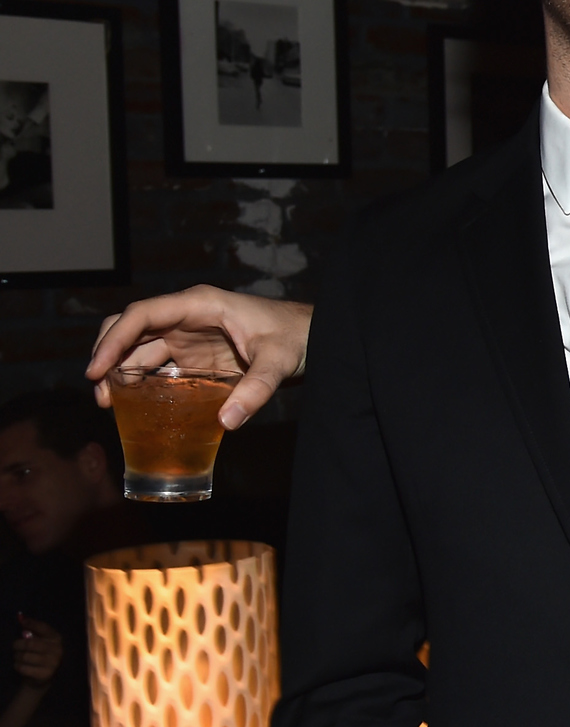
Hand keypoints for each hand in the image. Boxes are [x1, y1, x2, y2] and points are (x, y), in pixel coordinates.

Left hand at [12, 616, 60, 686]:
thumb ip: (31, 630)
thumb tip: (21, 617)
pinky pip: (23, 668)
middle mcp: (57, 650)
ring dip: (17, 656)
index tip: (22, 621)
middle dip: (18, 644)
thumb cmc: (39, 654)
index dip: (32, 623)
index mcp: (56, 639)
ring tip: (17, 657)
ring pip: (25, 656)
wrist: (43, 677)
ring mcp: (52, 663)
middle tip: (14, 646)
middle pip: (30, 643)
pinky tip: (19, 665)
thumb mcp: (39, 641)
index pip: (43, 628)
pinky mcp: (45, 674)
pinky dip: (17, 666)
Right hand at [85, 285, 313, 429]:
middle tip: (99, 392)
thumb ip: (257, 390)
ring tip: (108, 404)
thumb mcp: (279, 361)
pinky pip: (157, 366)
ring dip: (120, 372)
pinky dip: (140, 381)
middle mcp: (187, 316)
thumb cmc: (297, 336)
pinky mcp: (195, 355)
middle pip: (131, 329)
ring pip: (139, 349)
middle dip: (107, 356)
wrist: (315, 337)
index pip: (143, 314)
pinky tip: (131, 404)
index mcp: (200, 304)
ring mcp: (188, 335)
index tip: (97, 368)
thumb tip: (228, 422)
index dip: (114, 339)